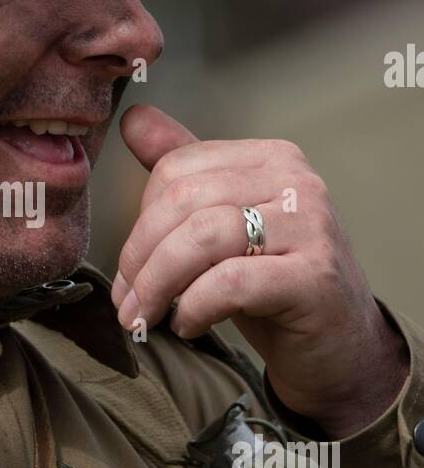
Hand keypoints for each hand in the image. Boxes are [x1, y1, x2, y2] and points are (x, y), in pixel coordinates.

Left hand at [111, 105, 409, 437]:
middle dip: (139, 257)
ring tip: (147, 317)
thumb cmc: (276, 287)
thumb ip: (184, 175)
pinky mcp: (314, 277)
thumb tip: (134, 120)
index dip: (139, 221)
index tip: (129, 269)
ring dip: (159, 285)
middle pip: (183, 200)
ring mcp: (310, 226)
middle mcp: (295, 181)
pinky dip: (194, 307)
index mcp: (270, 158)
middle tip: (126, 302)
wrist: (340, 347)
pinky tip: (188, 325)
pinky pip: (229, 282)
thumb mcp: (226, 225)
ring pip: (202, 237)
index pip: (177, 168)